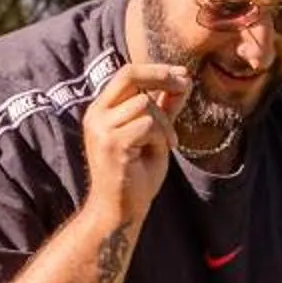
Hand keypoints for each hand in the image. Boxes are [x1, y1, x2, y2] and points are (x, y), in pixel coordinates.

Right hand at [82, 59, 189, 228]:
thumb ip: (165, 108)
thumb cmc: (136, 177)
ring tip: (166, 145)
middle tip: (185, 84)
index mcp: (102, 111)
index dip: (156, 70)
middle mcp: (96, 115)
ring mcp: (101, 129)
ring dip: (164, 124)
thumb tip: (184, 80)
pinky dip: (161, 138)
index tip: (182, 75)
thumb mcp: (155, 136)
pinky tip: (159, 154)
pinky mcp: (111, 143)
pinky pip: (148, 125)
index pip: (126, 74)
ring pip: (144, 105)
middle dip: (161, 76)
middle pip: (130, 76)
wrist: (120, 212)